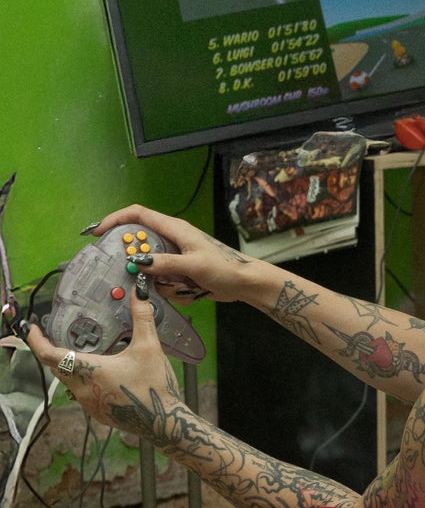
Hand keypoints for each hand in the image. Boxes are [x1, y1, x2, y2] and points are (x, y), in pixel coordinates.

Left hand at [25, 289, 181, 433]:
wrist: (164, 421)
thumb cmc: (154, 385)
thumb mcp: (149, 347)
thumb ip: (141, 318)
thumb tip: (138, 293)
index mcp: (89, 370)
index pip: (49, 355)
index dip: (36, 340)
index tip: (32, 328)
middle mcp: (82, 388)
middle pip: (56, 367)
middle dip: (53, 351)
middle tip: (59, 336)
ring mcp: (88, 403)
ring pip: (67, 380)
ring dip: (69, 366)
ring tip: (82, 352)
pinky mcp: (96, 412)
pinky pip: (80, 392)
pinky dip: (82, 380)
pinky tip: (100, 373)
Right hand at [85, 204, 255, 303]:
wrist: (244, 283)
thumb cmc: (224, 268)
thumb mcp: (194, 265)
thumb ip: (166, 263)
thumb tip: (138, 262)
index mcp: (174, 229)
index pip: (138, 215)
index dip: (115, 219)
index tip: (98, 233)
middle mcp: (172, 239)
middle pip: (141, 246)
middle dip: (139, 264)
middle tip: (140, 277)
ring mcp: (175, 256)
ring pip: (151, 268)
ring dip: (162, 281)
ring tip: (184, 286)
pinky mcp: (179, 271)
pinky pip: (164, 281)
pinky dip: (173, 289)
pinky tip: (191, 291)